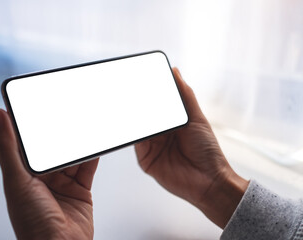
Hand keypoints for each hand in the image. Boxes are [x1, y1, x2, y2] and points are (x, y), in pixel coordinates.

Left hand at [0, 109, 98, 239]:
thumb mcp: (17, 181)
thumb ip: (8, 148)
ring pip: (71, 157)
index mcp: (23, 176)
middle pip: (53, 149)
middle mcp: (43, 180)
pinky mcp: (81, 190)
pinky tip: (94, 144)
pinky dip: (92, 156)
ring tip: (84, 125)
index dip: (32, 126)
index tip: (37, 106)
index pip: (27, 144)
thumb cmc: (33, 224)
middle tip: (66, 112)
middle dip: (60, 133)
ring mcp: (63, 184)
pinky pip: (87, 168)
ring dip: (77, 143)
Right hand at [135, 68, 247, 227]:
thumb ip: (185, 95)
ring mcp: (151, 145)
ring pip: (137, 126)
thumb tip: (175, 71)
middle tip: (129, 87)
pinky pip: (135, 142)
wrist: (209, 181)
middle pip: (144, 114)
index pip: (156, 103)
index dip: (149, 92)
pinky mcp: (145, 158)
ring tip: (128, 101)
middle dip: (137, 102)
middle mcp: (160, 133)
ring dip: (132, 116)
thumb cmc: (207, 151)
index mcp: (172, 122)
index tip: (141, 78)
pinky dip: (132, 132)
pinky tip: (132, 123)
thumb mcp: (196, 118)